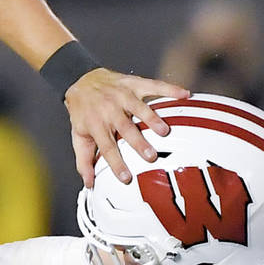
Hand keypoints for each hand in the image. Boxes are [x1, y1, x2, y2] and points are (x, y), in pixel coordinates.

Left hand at [66, 68, 189, 186]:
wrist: (81, 80)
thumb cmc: (83, 113)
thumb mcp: (79, 136)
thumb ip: (84, 161)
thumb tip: (90, 184)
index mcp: (96, 124)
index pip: (107, 147)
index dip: (117, 163)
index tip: (127, 178)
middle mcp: (110, 110)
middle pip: (126, 128)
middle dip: (138, 142)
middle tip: (151, 156)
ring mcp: (123, 95)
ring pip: (139, 107)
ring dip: (153, 118)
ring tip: (165, 131)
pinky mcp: (133, 83)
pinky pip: (153, 85)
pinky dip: (170, 89)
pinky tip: (184, 94)